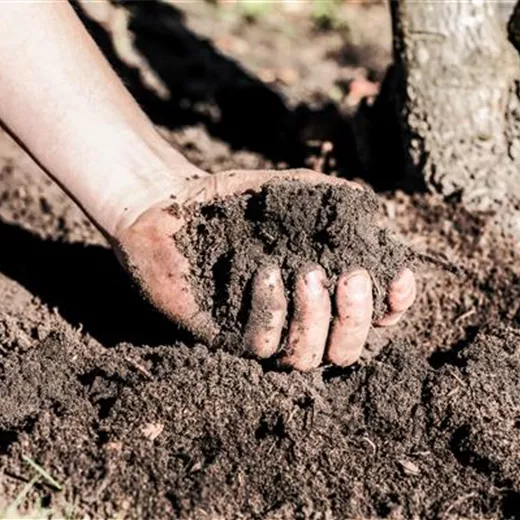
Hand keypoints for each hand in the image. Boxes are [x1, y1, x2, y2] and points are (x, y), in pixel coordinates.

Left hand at [113, 169, 415, 370]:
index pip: (373, 316)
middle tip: (351, 277)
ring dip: (315, 317)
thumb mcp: (295, 192)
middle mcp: (298, 318)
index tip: (399, 278)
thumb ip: (337, 203)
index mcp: (321, 289)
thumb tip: (381, 221)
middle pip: (347, 350)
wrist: (175, 204)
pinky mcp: (227, 338)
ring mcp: (265, 332)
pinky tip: (264, 273)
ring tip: (306, 273)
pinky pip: (261, 346)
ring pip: (307, 357)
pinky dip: (272, 311)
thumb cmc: (236, 199)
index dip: (394, 305)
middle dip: (356, 318)